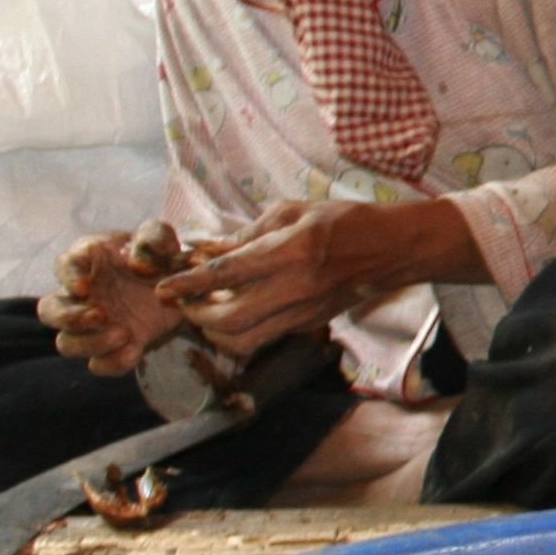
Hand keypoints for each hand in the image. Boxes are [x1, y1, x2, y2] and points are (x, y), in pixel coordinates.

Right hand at [36, 226, 183, 375]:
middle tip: (100, 315)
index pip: (64, 266)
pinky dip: (112, 363)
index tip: (84, 287)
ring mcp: (92, 325)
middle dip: (68, 317)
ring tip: (122, 334)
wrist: (179, 286)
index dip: (68, 278)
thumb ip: (154, 238)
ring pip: (66, 343)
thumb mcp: (163, 239)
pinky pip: (99, 364)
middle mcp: (81, 296)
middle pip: (49, 311)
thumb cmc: (159, 255)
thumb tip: (137, 263)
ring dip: (89, 343)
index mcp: (88, 261)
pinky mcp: (111, 347)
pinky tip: (134, 352)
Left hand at [155, 198, 477, 356]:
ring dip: (215, 333)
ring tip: (203, 314)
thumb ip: (249, 233)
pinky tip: (232, 313)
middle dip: (196, 317)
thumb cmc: (344, 221)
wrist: (392, 249)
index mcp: (289, 252)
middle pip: (229, 322)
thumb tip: (210, 249)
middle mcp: (294, 289)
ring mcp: (303, 313)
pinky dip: (240, 332)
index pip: (226, 275)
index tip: (163, 288)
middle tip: (182, 304)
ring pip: (245, 342)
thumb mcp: (294, 212)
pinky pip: (264, 338)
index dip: (188, 285)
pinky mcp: (309, 325)